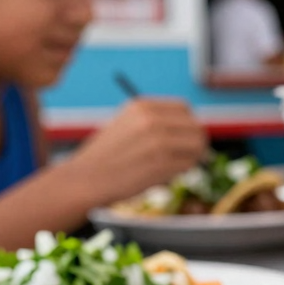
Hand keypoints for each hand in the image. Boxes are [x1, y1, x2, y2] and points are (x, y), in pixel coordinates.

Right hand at [67, 98, 208, 205]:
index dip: (189, 124)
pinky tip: (165, 175)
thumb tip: (193, 128)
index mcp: (142, 106)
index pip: (185, 108)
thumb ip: (156, 122)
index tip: (185, 136)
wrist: (86, 178)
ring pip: (197, 146)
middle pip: (195, 127)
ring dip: (191, 158)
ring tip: (173, 166)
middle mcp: (151, 119)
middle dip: (196, 142)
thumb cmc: (108, 156)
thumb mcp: (127, 124)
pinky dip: (182, 171)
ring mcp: (158, 141)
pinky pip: (188, 165)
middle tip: (187, 155)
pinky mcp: (162, 163)